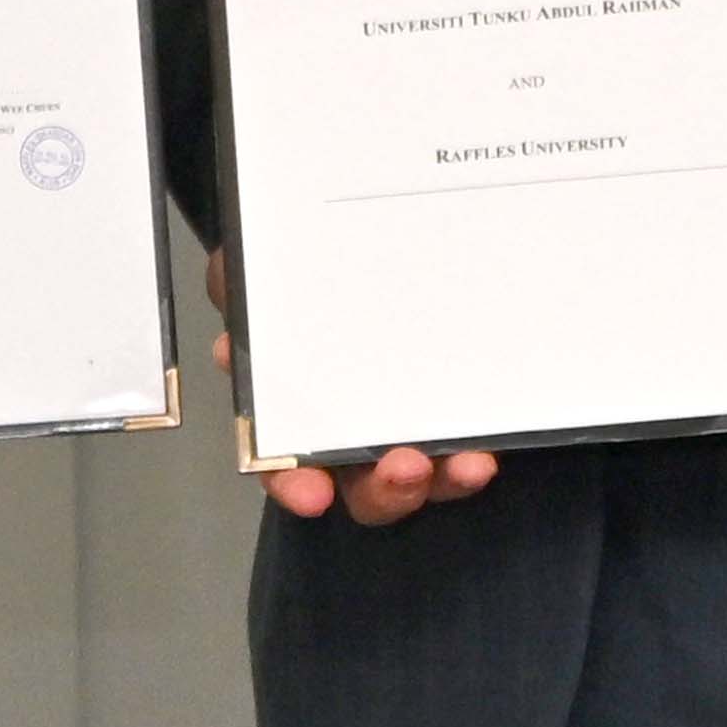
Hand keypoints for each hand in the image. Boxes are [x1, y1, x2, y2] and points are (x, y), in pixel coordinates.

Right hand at [203, 245, 503, 521]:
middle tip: (405, 468)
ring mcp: (414, 426)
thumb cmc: (308, 268)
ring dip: (445, 480)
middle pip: (367, 489)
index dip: (294, 486)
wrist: (364, 232)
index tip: (310, 494)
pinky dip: (483, 450)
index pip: (288, 467)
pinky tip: (491, 442)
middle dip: (386, 489)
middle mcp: (357, 434)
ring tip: (468, 462)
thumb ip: (239, 297)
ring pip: (428, 477)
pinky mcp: (463, 409)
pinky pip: (475, 444)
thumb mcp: (259, 271)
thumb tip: (235, 348)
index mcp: (300, 412)